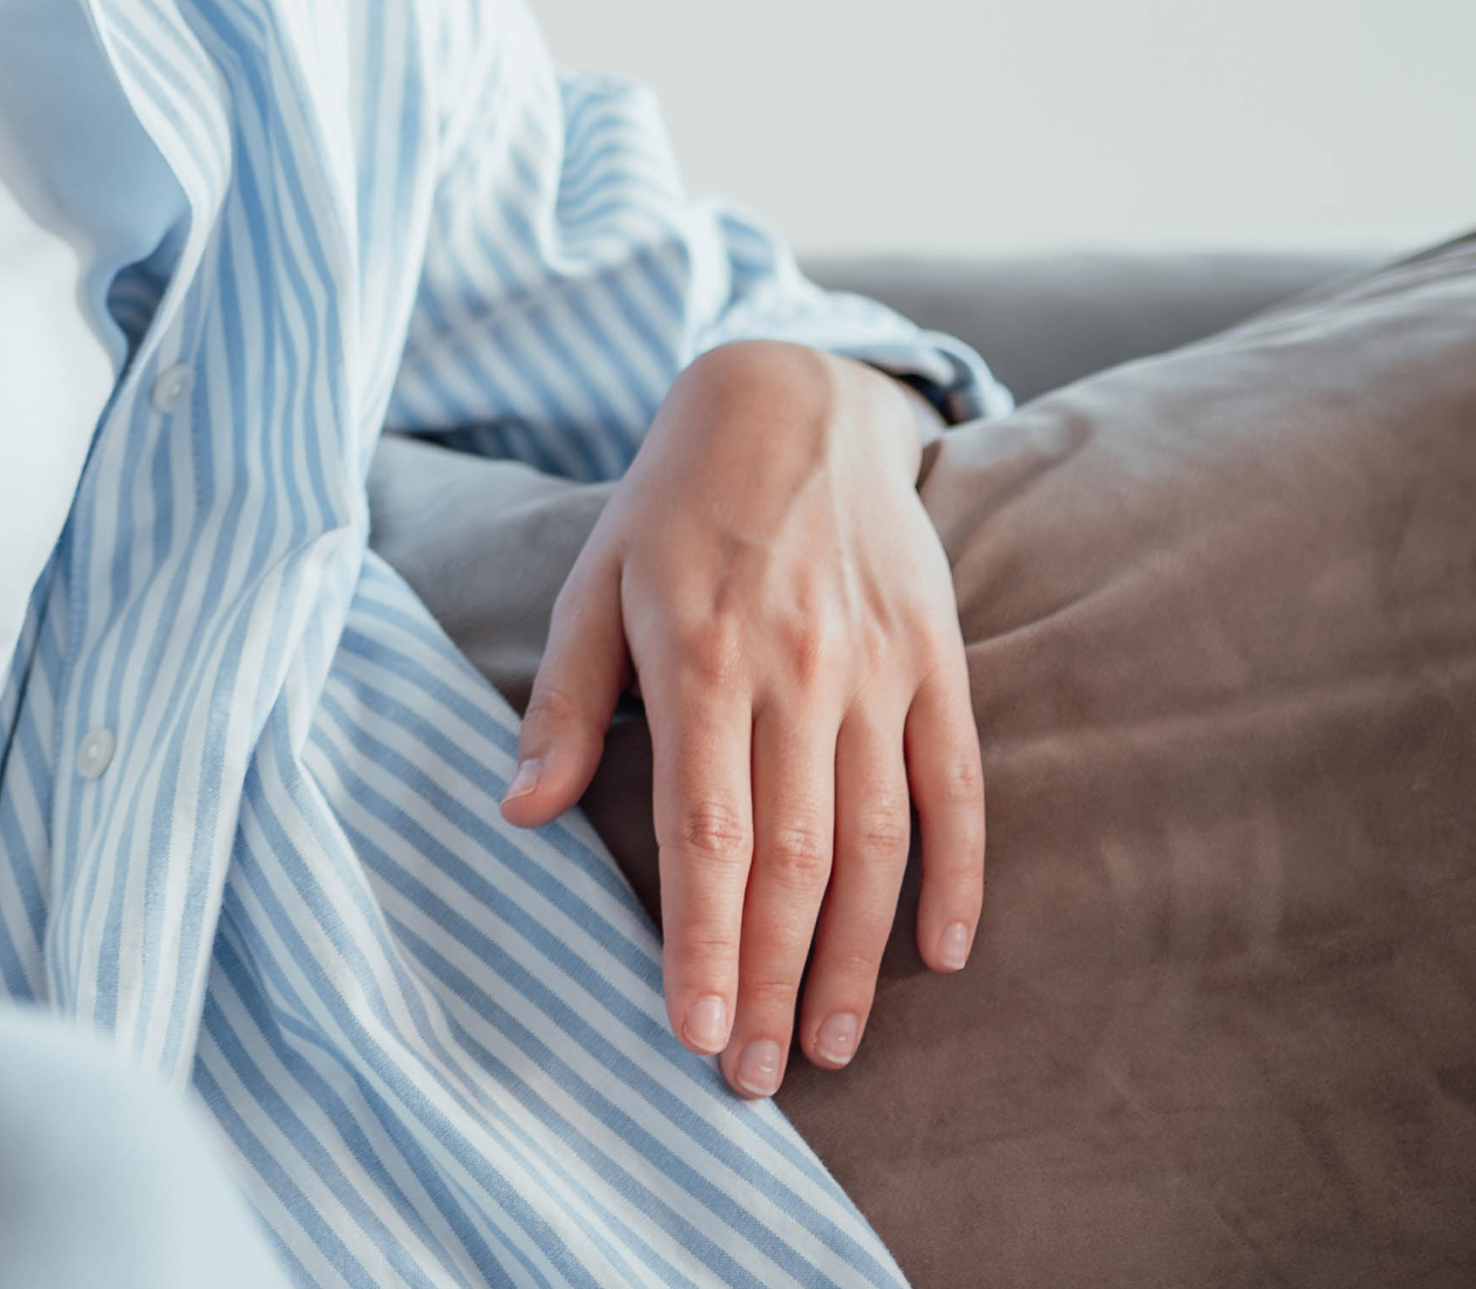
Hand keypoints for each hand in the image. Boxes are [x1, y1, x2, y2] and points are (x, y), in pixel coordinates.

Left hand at [496, 340, 978, 1099]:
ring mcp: (881, 667)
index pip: (704, 832)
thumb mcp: (593, 582)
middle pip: (793, 858)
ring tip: (831, 1045)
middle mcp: (799, 668)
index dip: (703, 941)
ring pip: (877, 842)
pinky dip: (956, 876)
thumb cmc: (675, 504)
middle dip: (772, 979)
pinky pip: (957, 786)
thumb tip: (517, 813)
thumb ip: (562, 705)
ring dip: (855, 956)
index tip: (693, 1034)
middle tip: (755, 1078)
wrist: (799, 397)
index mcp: (702, 656)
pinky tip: (940, 957)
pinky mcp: (938, 659)